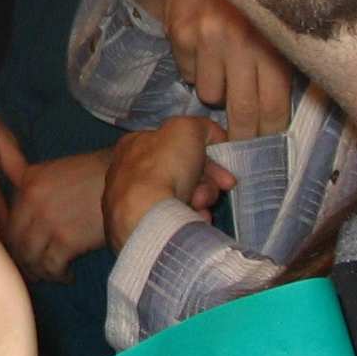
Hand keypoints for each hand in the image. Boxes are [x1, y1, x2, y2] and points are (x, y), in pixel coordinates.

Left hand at [6, 149, 111, 282]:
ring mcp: (48, 221)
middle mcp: (32, 200)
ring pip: (29, 257)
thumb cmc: (95, 176)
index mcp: (29, 181)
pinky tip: (67, 275)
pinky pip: (51, 267)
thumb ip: (26, 179)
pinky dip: (58, 275)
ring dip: (40, 270)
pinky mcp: (67, 240)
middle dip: (23, 258)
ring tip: (51, 273)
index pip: (6, 219)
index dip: (11, 240)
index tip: (20, 250)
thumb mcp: (54, 169)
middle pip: (14, 241)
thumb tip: (3, 178)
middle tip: (34, 268)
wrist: (129, 181)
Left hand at [101, 117, 232, 253]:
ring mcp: (133, 202)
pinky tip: (194, 220)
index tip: (226, 173)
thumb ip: (203, 127)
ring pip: (181, 197)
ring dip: (201, 200)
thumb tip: (214, 137)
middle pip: (182, 174)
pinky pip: (172, 219)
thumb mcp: (187, 129)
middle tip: (220, 189)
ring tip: (200, 206)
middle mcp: (130, 172)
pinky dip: (188, 219)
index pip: (177, 147)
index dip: (208, 157)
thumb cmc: (163, 167)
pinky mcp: (139, 228)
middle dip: (206, 182)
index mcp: (135, 145)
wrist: (143, 216)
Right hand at [160, 0, 292, 140]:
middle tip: (241, 140)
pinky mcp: (179, 32)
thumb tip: (294, 104)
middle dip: (242, 134)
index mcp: (274, 45)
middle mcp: (241, 45)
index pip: (274, 110)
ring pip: (210, 94)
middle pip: (242, 113)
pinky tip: (203, 46)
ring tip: (224, 66)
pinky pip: (186, 72)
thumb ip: (288, 57)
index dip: (270, 132)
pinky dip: (194, 67)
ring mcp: (206, 39)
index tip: (268, 140)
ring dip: (217, 89)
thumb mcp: (285, 17)